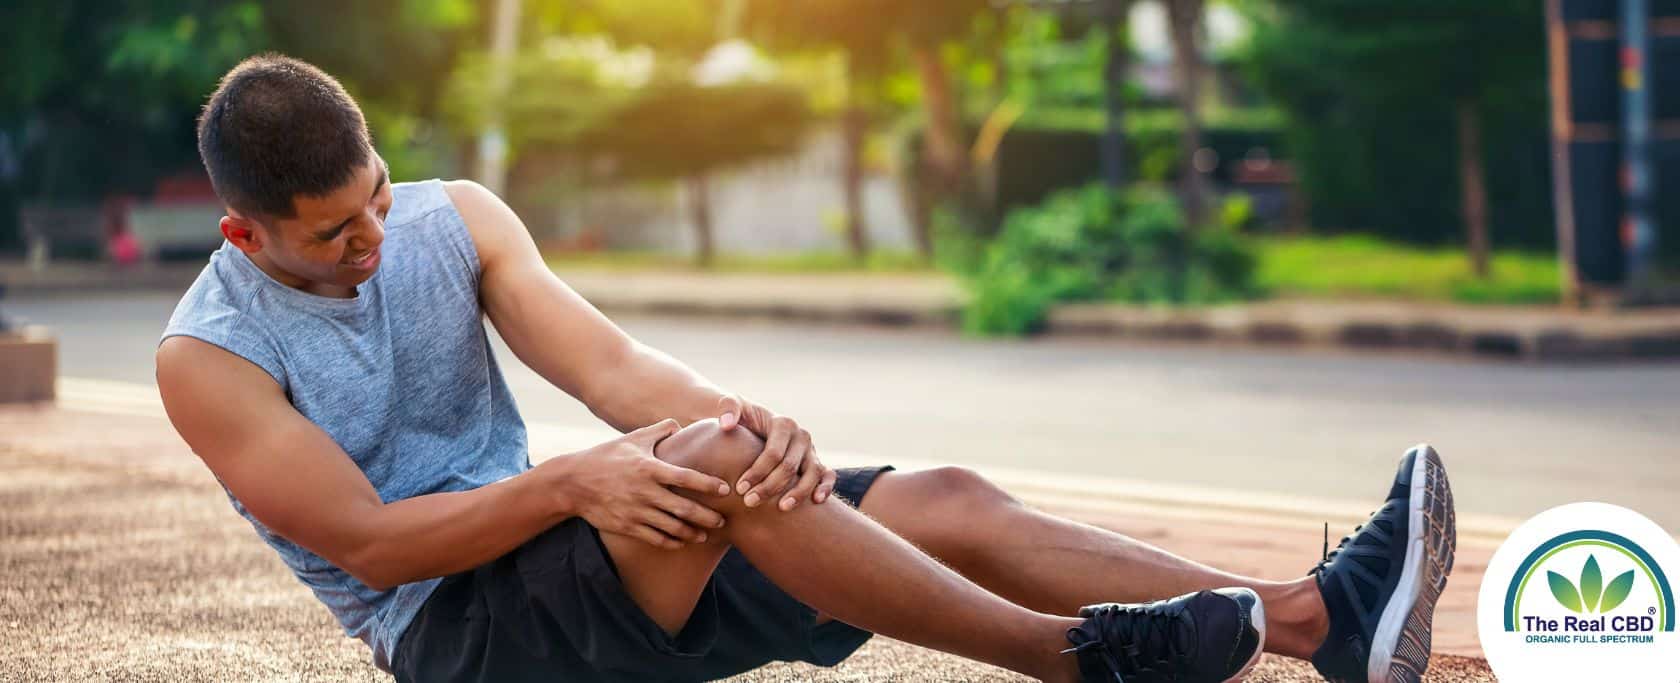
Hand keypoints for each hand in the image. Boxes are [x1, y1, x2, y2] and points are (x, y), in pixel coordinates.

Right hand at [551, 419, 731, 548]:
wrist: (572, 483)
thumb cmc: (606, 456)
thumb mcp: (631, 439)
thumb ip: (658, 430)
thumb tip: (680, 425)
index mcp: (649, 468)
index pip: (686, 477)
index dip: (708, 484)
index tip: (725, 489)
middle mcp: (644, 492)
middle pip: (683, 508)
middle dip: (707, 516)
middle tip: (723, 520)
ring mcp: (635, 511)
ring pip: (671, 528)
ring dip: (692, 533)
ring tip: (706, 535)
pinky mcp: (626, 526)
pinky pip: (655, 538)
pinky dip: (671, 542)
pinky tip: (682, 541)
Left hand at [717, 395, 835, 511]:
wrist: (755, 424)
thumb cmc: (742, 418)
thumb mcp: (732, 406)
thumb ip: (727, 407)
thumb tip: (726, 424)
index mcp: (783, 423)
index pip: (773, 452)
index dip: (757, 471)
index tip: (739, 488)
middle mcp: (801, 436)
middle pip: (789, 466)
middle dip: (769, 487)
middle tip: (749, 502)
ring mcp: (811, 450)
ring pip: (812, 473)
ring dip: (799, 492)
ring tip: (782, 508)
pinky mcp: (816, 462)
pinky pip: (827, 475)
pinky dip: (825, 487)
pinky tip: (816, 501)